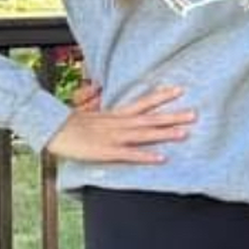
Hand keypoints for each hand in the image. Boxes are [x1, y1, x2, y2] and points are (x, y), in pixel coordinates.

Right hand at [47, 84, 195, 163]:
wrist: (54, 129)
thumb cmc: (71, 122)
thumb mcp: (91, 109)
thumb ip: (104, 105)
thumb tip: (107, 96)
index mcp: (117, 113)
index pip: (144, 102)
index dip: (162, 96)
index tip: (180, 89)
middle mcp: (120, 122)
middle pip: (151, 118)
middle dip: (173, 116)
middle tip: (195, 114)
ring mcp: (115, 136)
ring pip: (145, 134)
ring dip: (165, 133)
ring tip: (184, 133)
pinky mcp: (107, 151)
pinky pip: (130, 154)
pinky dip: (146, 156)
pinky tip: (161, 158)